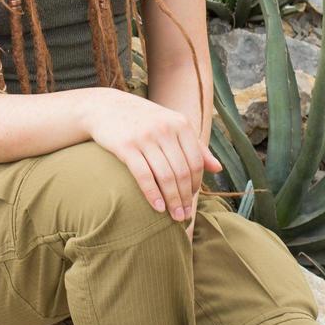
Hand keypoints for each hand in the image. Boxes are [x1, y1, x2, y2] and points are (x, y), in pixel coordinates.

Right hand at [82, 89, 221, 232]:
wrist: (105, 107)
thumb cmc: (143, 120)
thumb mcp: (172, 125)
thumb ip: (195, 146)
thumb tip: (218, 168)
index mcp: (180, 123)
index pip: (196, 162)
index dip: (196, 184)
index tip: (191, 199)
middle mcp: (165, 129)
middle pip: (182, 172)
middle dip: (185, 198)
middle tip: (184, 215)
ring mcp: (145, 137)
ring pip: (165, 176)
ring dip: (172, 201)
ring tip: (174, 216)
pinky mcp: (126, 146)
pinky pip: (143, 175)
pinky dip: (152, 194)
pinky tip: (157, 207)